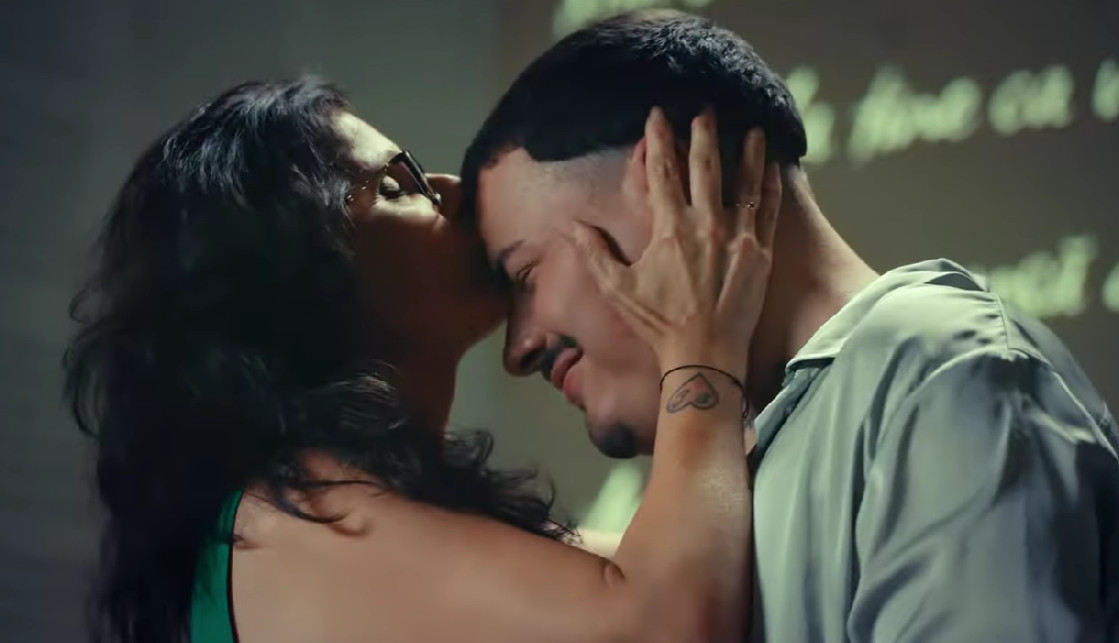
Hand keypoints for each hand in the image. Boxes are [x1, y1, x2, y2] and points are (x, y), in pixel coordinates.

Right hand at [568, 107, 780, 381]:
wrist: (705, 355)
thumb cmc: (659, 324)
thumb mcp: (618, 288)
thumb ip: (594, 252)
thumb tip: (570, 225)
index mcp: (670, 229)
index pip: (663, 172)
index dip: (659, 140)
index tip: (658, 115)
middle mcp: (707, 225)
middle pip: (706, 166)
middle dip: (703, 133)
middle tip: (704, 110)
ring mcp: (738, 237)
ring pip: (745, 182)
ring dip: (747, 152)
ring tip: (752, 128)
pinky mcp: (761, 253)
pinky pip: (769, 210)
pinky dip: (771, 186)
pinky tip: (773, 168)